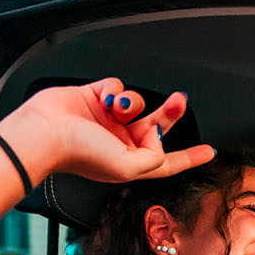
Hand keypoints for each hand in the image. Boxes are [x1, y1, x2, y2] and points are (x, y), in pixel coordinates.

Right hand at [0, 77, 215, 183]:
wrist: (45, 132)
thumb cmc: (79, 154)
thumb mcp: (127, 167)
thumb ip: (154, 157)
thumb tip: (158, 138)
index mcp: (130, 163)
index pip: (167, 162)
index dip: (190, 157)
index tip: (209, 152)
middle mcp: (120, 142)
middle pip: (156, 125)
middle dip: (170, 112)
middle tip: (180, 99)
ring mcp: (107, 120)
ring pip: (137, 103)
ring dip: (133, 103)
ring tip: (119, 108)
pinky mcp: (94, 98)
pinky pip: (117, 87)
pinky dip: (114, 91)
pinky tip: (104, 99)